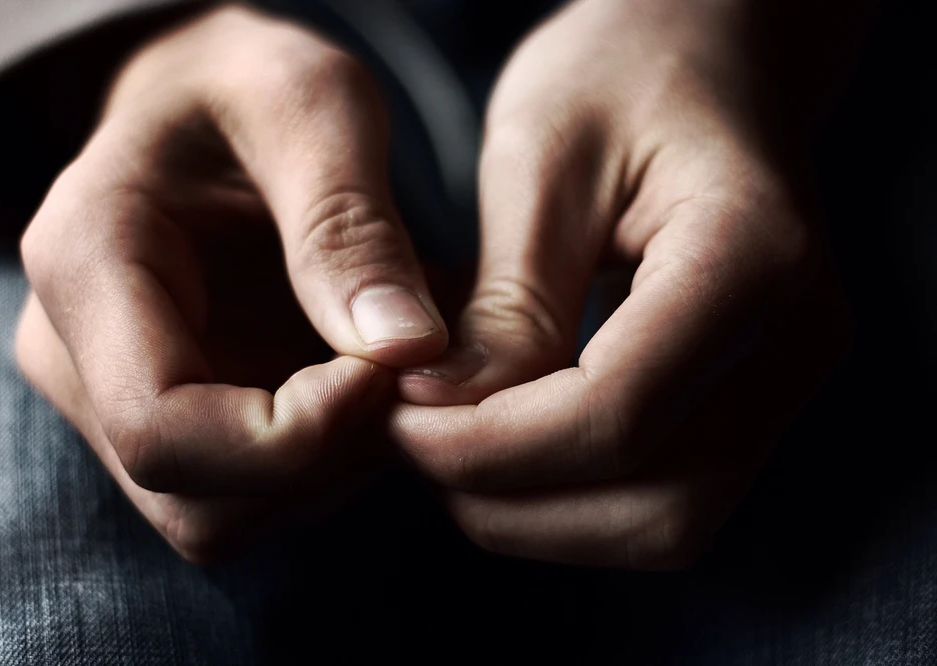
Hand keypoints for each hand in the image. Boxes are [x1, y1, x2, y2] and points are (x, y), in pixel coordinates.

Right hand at [15, 6, 447, 561]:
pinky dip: (327, 460)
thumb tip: (407, 353)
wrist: (205, 100)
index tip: (388, 372)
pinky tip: (364, 380)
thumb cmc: (248, 82)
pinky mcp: (173, 414)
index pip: (164, 430)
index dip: (295, 436)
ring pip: (227, 515)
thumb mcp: (310, 105)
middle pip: (198, 499)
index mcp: (85, 266)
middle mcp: (79, 354)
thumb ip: (348, 226)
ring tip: (387, 367)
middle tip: (400, 371)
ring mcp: (118, 395)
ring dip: (332, 468)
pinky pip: (252, 492)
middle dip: (323, 461)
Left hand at [393, 0, 848, 568]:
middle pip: (654, 506)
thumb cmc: (626, 71)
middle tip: (413, 440)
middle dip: (509, 498)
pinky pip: (663, 497)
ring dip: (537, 511)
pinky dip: (570, 495)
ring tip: (452, 440)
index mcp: (749, 260)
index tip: (396, 421)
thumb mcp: (541, 157)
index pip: (613, 416)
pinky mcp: (749, 398)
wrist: (709, 53)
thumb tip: (443, 416)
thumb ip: (507, 301)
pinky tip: (503, 438)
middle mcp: (793, 342)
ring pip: (663, 525)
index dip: (487, 447)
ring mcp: (782, 381)